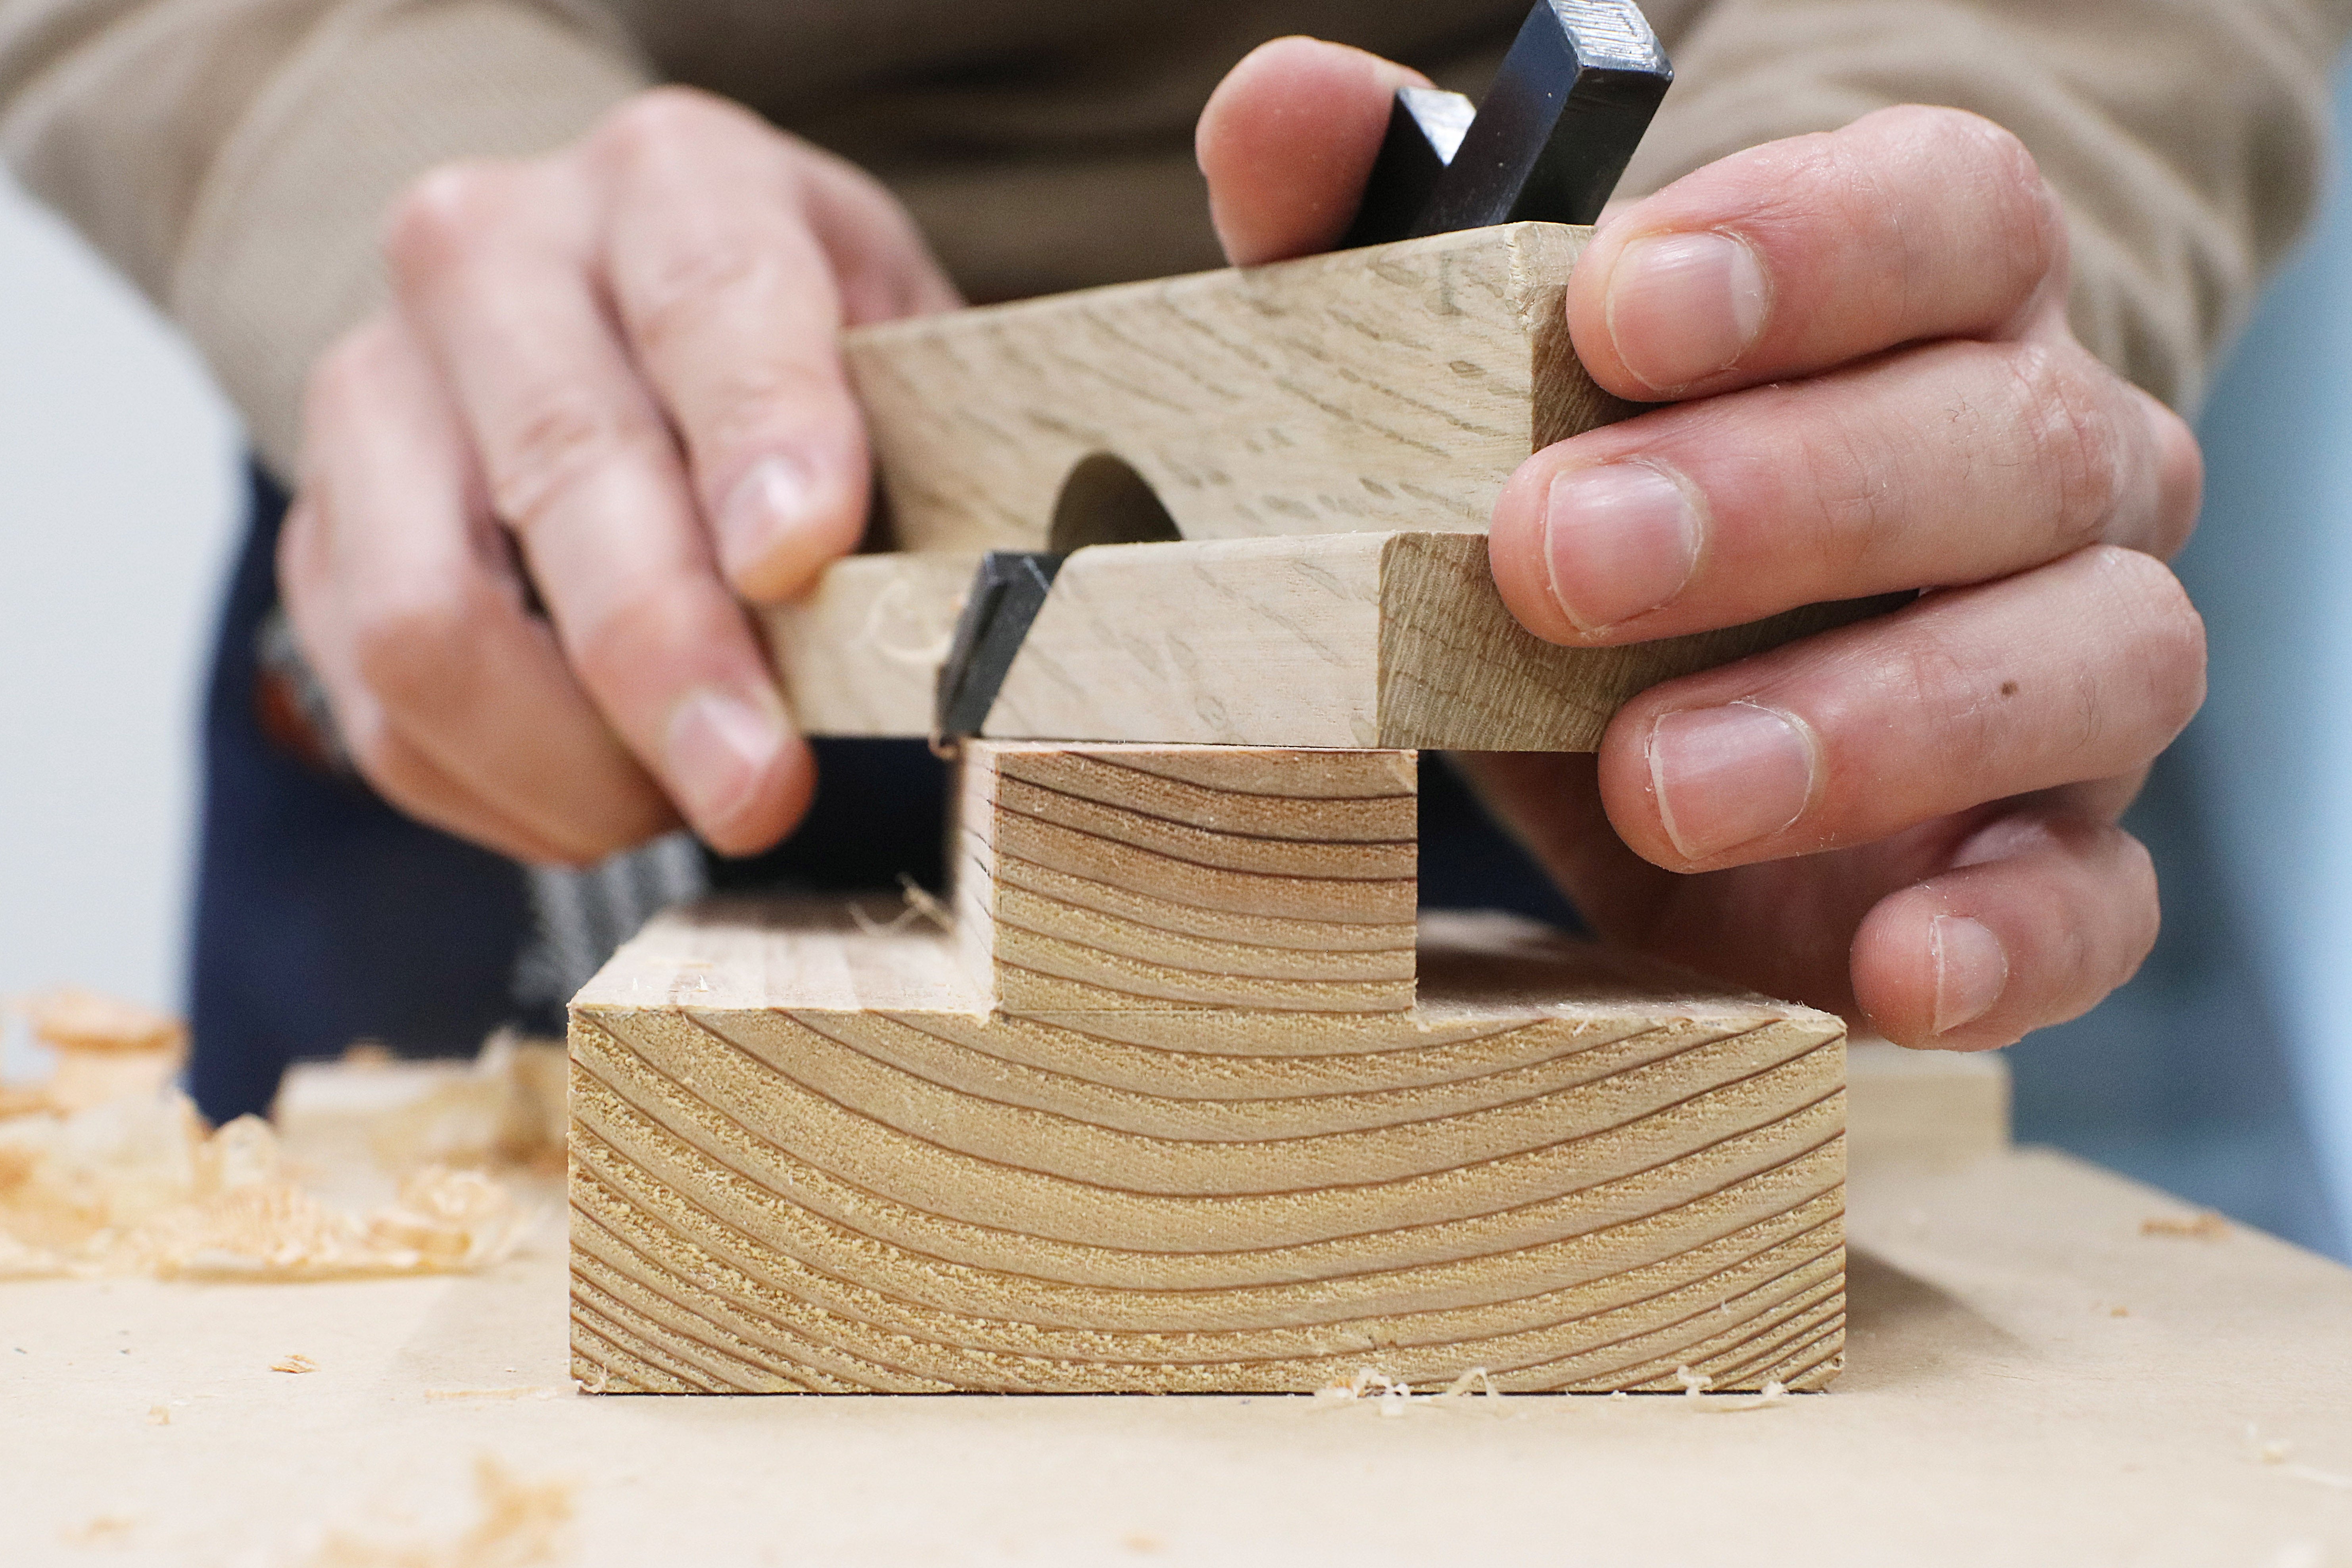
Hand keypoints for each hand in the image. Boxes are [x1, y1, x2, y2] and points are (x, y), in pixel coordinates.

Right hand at [281, 88, 957, 863]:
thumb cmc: (793, 354)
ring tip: (695, 799)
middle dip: (663, 657)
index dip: (759, 434)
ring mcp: (376, 394)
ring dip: (575, 760)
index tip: (797, 561)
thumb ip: (915, 455)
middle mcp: (490, 256)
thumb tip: (943, 617)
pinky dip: (516, 795)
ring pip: (427, 621)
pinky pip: (389, 716)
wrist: (609, 312)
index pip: (711, 297)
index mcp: (670, 179)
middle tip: (758, 792)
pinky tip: (615, 795)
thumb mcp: (890, 347)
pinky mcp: (317, 540)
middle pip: (556, 472)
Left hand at [1200, 41, 2204, 1048]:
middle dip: (1782, 498)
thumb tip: (1281, 107)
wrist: (1683, 692)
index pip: (1943, 212)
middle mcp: (2048, 469)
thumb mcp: (1466, 378)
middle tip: (1559, 559)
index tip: (1619, 311)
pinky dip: (2011, 938)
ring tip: (1662, 781)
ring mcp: (2078, 670)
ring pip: (2082, 660)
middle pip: (2001, 439)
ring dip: (1874, 721)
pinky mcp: (2055, 860)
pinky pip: (2096, 900)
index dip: (1806, 247)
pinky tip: (1893, 970)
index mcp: (1930, 305)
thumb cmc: (1598, 499)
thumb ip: (1382, 234)